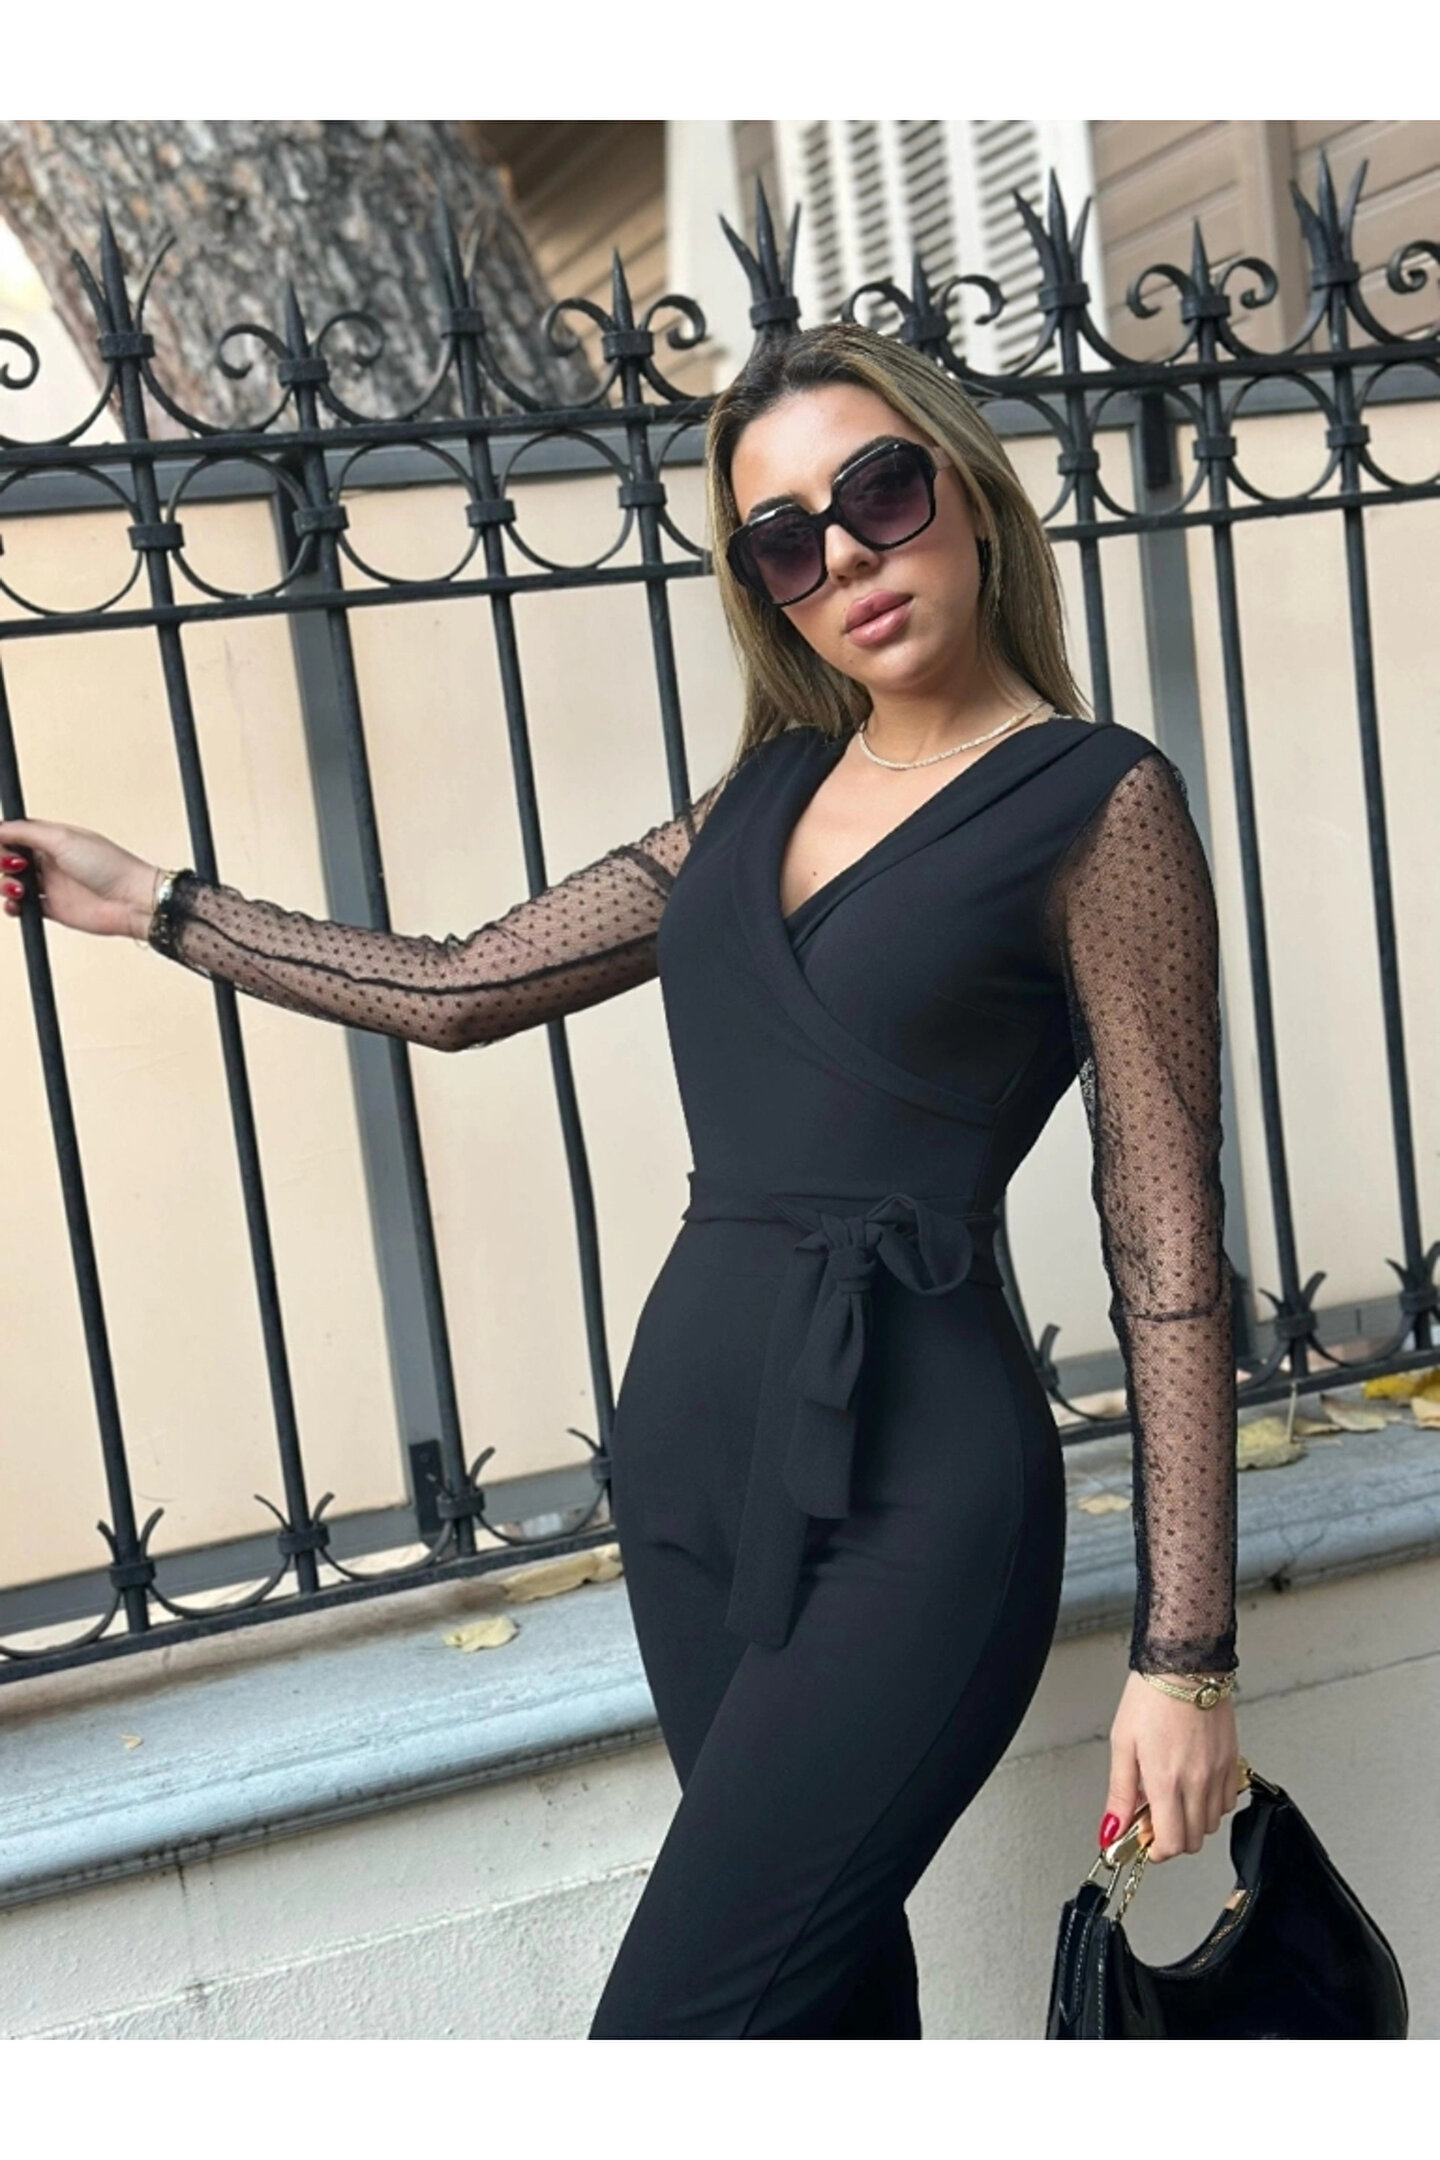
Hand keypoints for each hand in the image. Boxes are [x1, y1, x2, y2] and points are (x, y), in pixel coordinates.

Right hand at [0, 819, 160, 940]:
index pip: (15, 834)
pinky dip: (13, 906)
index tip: (3, 847)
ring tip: (19, 889)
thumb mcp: (63, 839)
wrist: (132, 901)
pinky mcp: (54, 909)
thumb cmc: (109, 866)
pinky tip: (16, 905)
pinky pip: (23, 907)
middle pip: (9, 857)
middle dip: (2, 861)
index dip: (3, 840)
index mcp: (53, 838)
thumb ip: (26, 832)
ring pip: (12, 882)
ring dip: (5, 885)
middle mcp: (50, 860)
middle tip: (15, 866)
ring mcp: (51, 885)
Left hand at [1099, 1669, 1241, 1863]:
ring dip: (1191, 1821)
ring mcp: (1218, 1772)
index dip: (1156, 1851)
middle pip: (1193, 1839)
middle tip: (1153, 1817)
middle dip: (1171, 1838)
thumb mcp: (1123, 1744)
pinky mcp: (1232, 1761)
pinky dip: (1211, 1804)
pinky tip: (1193, 1785)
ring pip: (1212, 1824)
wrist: (1184, 1664)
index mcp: (1166, 1779)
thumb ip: (1120, 1793)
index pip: (1171, 1842)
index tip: (1144, 1841)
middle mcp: (1197, 1781)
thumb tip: (1111, 1829)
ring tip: (1171, 1796)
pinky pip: (1228, 1801)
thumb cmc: (1151, 1697)